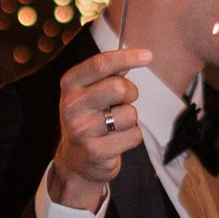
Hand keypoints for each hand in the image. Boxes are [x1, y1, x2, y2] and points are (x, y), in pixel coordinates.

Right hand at [50, 47, 150, 209]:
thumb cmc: (87, 119)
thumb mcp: (87, 92)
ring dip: (130, 118)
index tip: (148, 56)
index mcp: (70, 85)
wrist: (75, 161)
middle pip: (118, 87)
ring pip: (130, 113)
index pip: (100, 64)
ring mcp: (82, 130)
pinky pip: (134, 135)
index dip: (127, 57)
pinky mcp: (96, 151)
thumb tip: (134, 58)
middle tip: (122, 102)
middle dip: (130, 93)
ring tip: (114, 125)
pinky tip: (116, 140)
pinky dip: (132, 136)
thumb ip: (106, 74)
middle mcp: (72, 106)